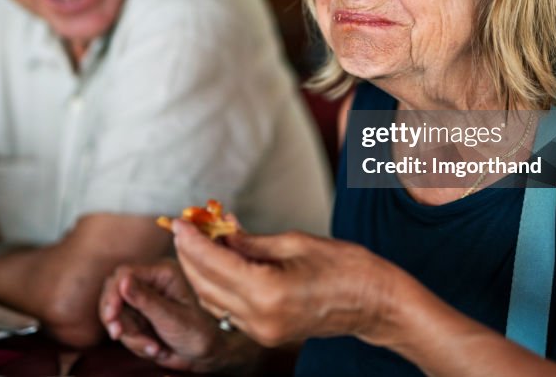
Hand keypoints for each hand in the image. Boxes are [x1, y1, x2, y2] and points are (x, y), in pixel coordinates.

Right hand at [99, 258, 260, 373]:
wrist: (206, 356)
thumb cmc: (198, 333)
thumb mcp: (171, 318)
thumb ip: (145, 300)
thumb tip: (122, 281)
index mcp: (163, 273)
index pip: (125, 273)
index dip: (113, 294)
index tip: (111, 316)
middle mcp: (151, 282)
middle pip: (114, 292)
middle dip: (116, 317)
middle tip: (119, 334)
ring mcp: (143, 300)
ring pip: (117, 314)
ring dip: (131, 336)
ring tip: (154, 348)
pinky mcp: (140, 317)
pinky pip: (124, 328)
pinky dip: (135, 342)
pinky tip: (155, 349)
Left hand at [172, 219, 396, 347]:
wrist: (375, 303)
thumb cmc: (345, 266)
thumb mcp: (294, 242)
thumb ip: (250, 242)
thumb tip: (218, 233)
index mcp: (267, 291)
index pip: (213, 263)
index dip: (192, 240)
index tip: (180, 221)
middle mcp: (259, 318)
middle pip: (206, 284)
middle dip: (190, 255)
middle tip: (185, 228)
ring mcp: (262, 331)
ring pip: (213, 300)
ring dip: (200, 271)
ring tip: (198, 241)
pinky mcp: (266, 334)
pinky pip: (228, 309)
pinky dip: (218, 285)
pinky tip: (220, 261)